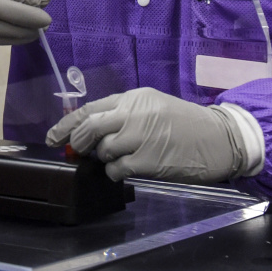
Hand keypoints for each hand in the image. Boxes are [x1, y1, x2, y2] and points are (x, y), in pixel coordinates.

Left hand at [46, 87, 245, 183]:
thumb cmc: (185, 124)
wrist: (219, 139)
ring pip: (102, 150)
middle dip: (77, 142)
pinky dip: (116, 172)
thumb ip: (123, 114)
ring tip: (121, 157)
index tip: (53, 136)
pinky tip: (129, 169)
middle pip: (89, 127)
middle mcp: (133, 114)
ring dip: (104, 158)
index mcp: (133, 98)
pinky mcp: (147, 161)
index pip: (89, 108)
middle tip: (77, 152)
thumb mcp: (153, 107)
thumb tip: (91, 130)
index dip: (66, 124)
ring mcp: (140, 137)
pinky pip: (116, 169)